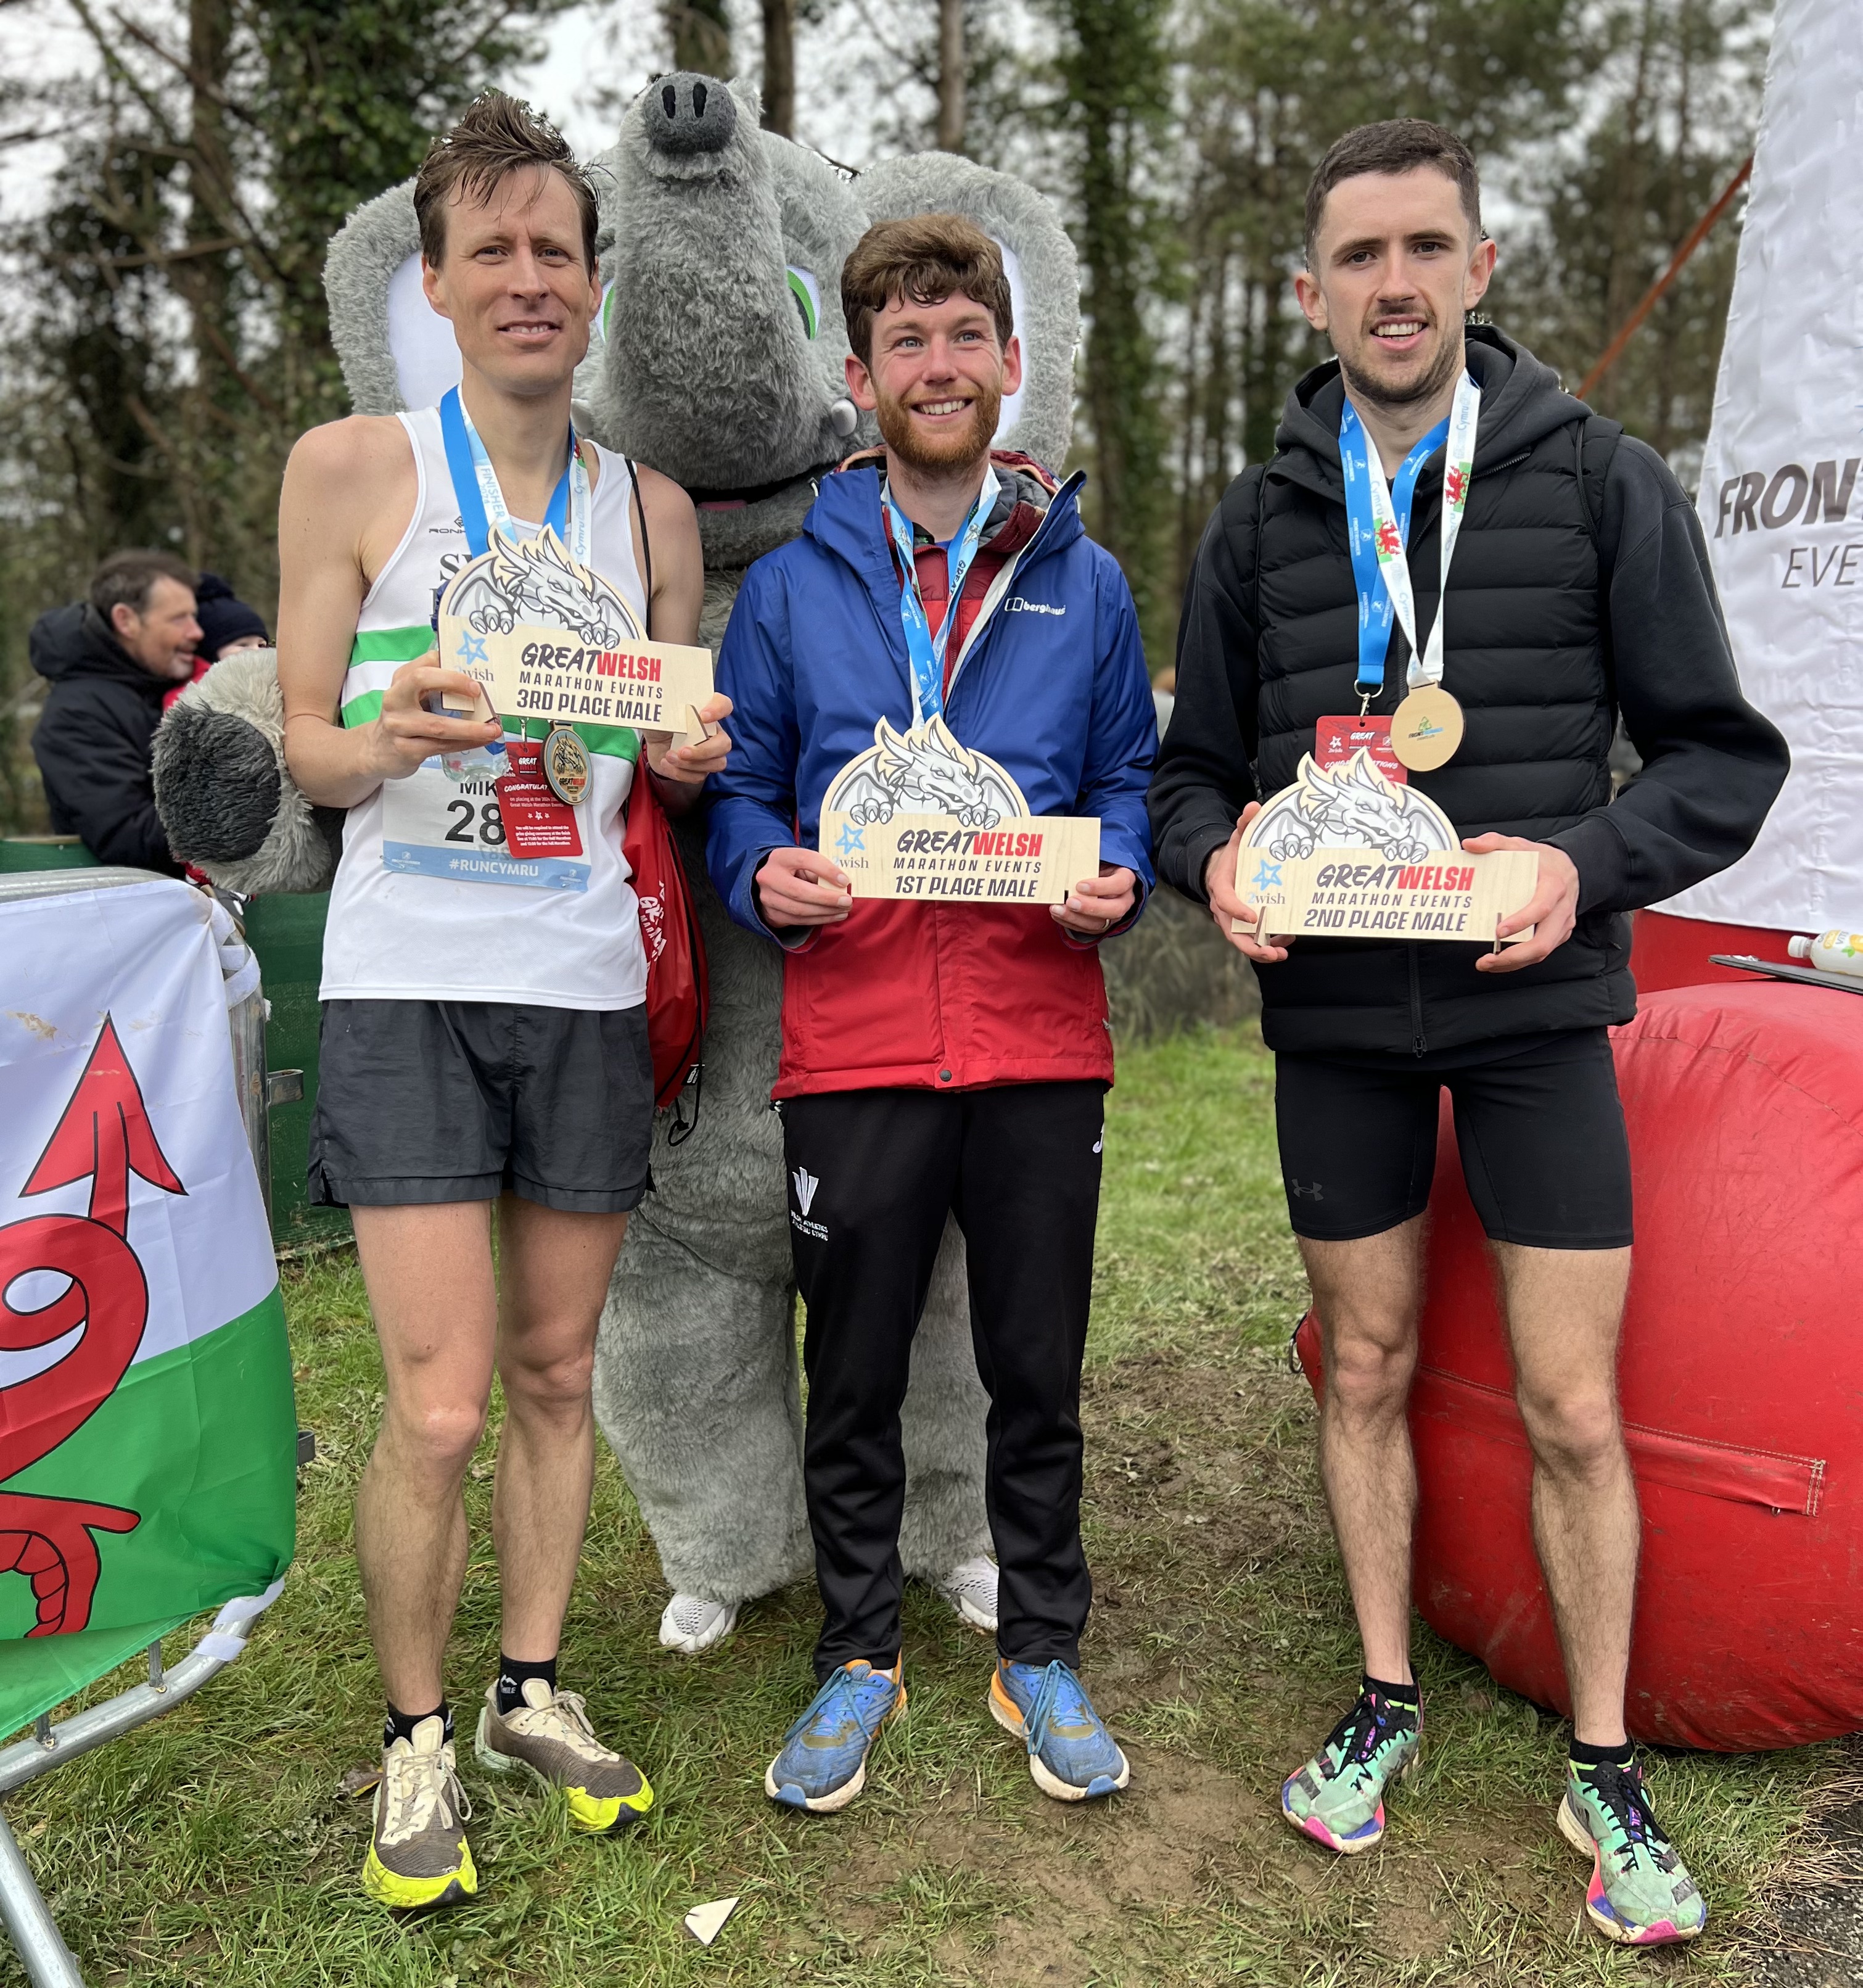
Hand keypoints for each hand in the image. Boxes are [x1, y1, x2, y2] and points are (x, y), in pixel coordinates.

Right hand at [365, 654, 500, 779]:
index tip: (472, 672)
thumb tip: (476, 683)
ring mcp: (398, 725)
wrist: (376, 752)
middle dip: (453, 681)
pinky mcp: (406, 750)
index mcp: (401, 681)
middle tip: (479, 691)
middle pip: (421, 679)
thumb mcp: (412, 698)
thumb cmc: (405, 720)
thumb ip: (435, 688)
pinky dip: (465, 743)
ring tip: (493, 729)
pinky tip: (481, 741)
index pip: (424, 662)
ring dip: (470, 727)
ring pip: (438, 724)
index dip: (448, 664)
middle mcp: (395, 699)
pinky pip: (441, 746)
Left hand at [646, 693, 733, 785]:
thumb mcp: (661, 714)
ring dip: (691, 765)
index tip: (702, 716)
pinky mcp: (700, 769)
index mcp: (707, 713)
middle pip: (724, 744)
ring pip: (716, 764)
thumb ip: (670, 710)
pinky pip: (699, 776)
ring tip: (669, 756)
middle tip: (683, 751)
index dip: (718, 710)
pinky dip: (681, 772)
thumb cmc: (660, 725)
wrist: (651, 744)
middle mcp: (713, 733)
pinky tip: (666, 763)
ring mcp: (710, 753)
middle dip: (704, 751)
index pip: (724, 705)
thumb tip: (671, 711)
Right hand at [754, 845, 850, 929]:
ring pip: (799, 910)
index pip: (805, 860)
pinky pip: (798, 921)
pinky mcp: (772, 914)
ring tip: (844, 910)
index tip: (845, 880)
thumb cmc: (793, 870)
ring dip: (826, 912)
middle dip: (827, 898)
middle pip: (800, 891)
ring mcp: (768, 898)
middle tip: (847, 901)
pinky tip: (834, 916)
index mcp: (780, 857)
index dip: (826, 870)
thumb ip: (819, 870)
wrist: (770, 883)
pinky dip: (819, 919)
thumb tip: (842, 884)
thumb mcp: (803, 863)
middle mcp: (769, 877)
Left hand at [1052, 864, 1136, 935]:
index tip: (1079, 885)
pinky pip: (1087, 929)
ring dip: (1076, 918)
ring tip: (1057, 909)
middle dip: (1090, 908)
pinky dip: (1070, 922)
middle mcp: (1124, 900)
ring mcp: (1114, 915)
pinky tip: (1058, 914)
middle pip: (1114, 909)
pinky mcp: (1102, 925)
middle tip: (1070, 902)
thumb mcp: (1095, 860)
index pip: (1120, 884)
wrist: (1097, 879)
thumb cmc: (1095, 867)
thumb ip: (1087, 863)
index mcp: (1126, 879)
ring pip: (1100, 923)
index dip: (1101, 886)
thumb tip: (1068, 862)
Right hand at [1205, 806, 1292, 963]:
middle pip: (1232, 933)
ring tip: (1281, 954)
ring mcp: (1234, 921)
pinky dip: (1268, 944)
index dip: (1237, 910)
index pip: (1225, 901)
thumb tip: (1254, 806)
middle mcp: (1224, 909)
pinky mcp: (1244, 927)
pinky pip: (1254, 940)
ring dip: (1262, 951)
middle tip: (1271, 952)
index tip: (1254, 916)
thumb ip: (1244, 824)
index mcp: (1221, 888)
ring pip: (1243, 941)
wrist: (1223, 871)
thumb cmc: (1233, 856)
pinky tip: (1286, 942)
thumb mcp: (1237, 838)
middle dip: (1251, 946)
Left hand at [1464, 833, 1578, 971]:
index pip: (1541, 908)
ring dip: (1514, 963)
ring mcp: (1562, 924)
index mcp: (1553, 886)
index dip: (1521, 922)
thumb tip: (1471, 845)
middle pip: (1543, 942)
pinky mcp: (1559, 934)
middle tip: (1488, 960)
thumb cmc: (1543, 860)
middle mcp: (1561, 909)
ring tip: (1488, 964)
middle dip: (1514, 956)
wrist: (1571, 868)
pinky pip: (1541, 952)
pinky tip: (1501, 962)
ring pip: (1543, 952)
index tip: (1499, 931)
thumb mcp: (1520, 845)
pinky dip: (1520, 960)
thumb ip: (1494, 842)